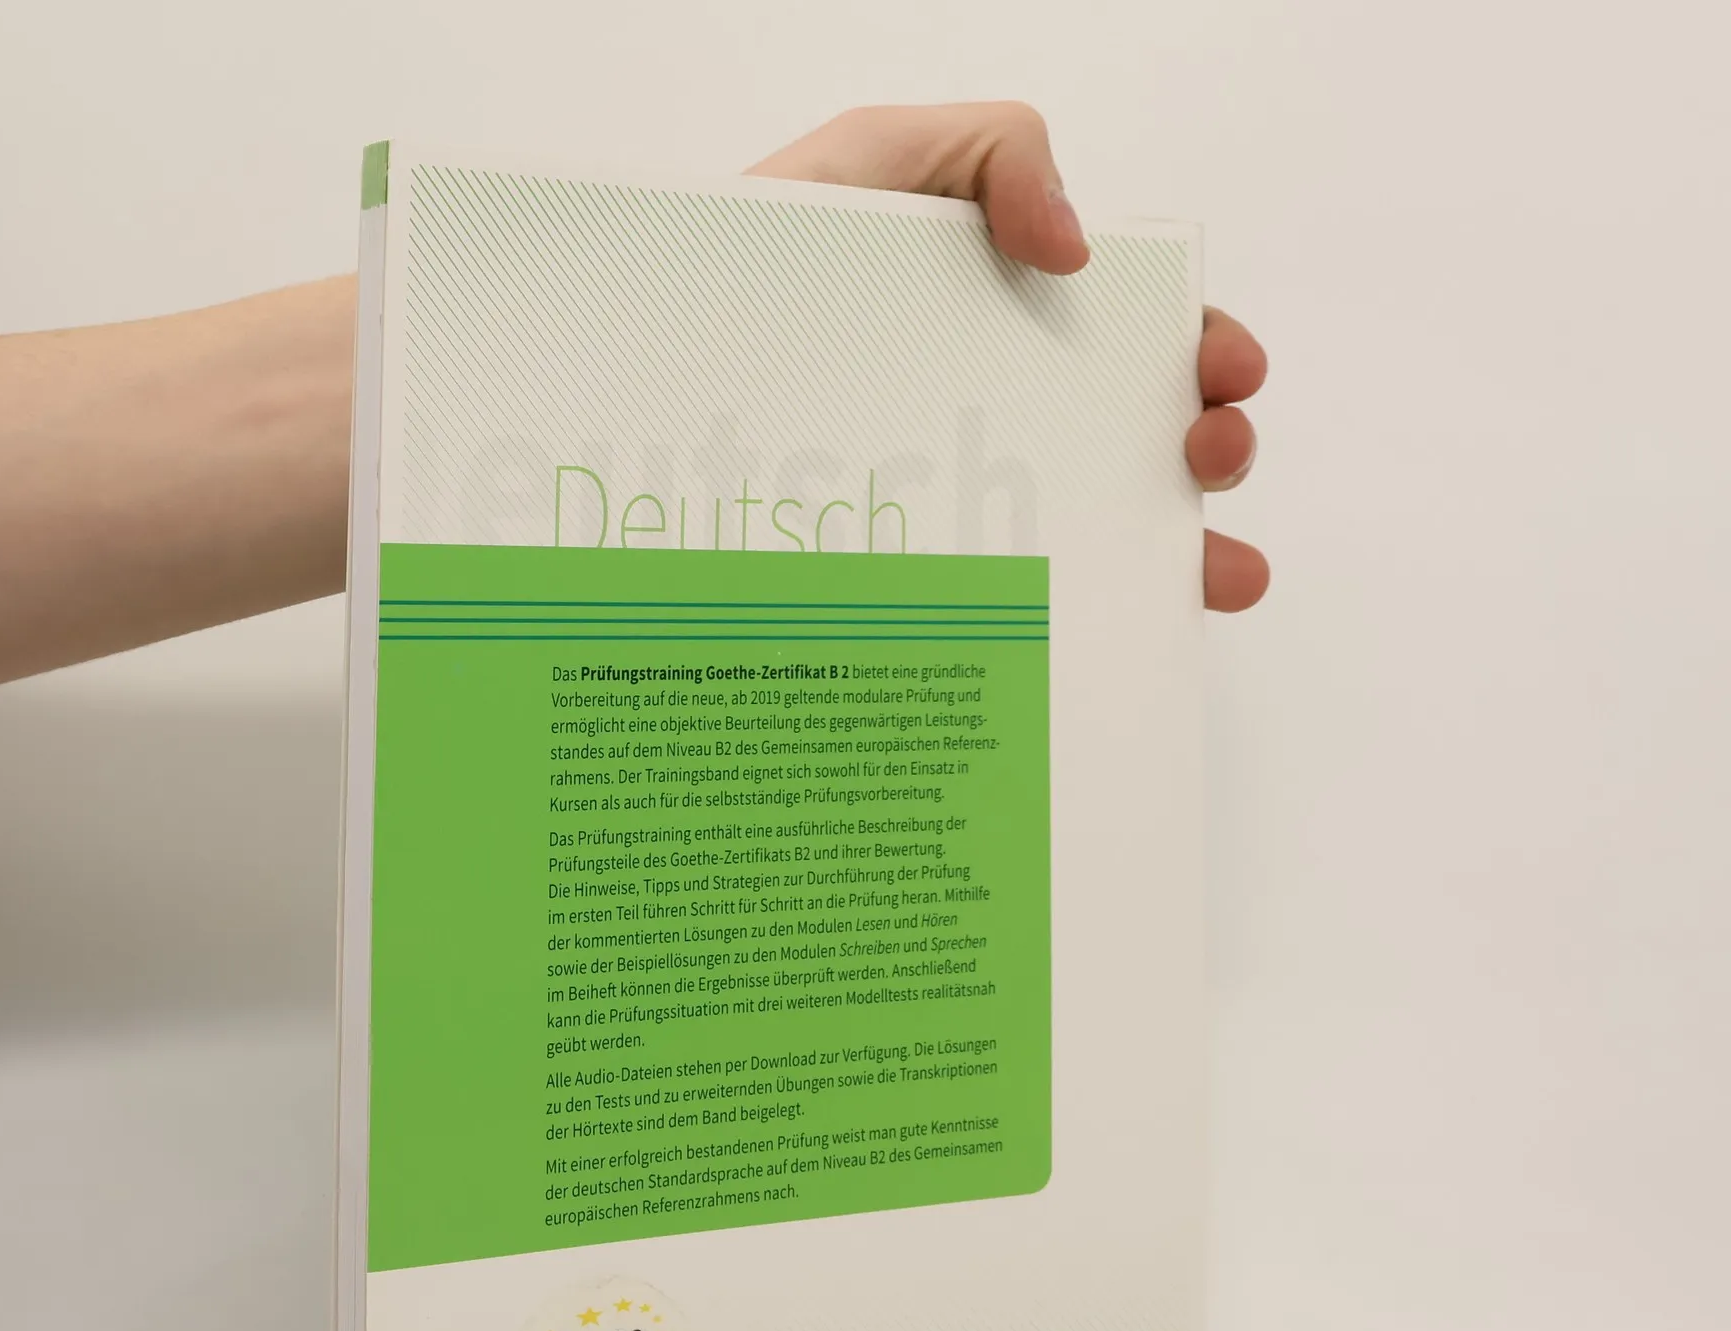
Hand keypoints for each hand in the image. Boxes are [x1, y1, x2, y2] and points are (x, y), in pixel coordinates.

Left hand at [750, 104, 1269, 612]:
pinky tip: (1119, 640)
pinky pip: (1009, 613)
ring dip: (1180, 558)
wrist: (648, 363)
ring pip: (1097, 538)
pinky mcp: (917, 572)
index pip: (1137, 340)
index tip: (1223, 375)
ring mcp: (963, 500)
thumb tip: (1080, 247)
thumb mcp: (875, 157)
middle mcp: (1001, 414)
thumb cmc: (758, 253)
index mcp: (1010, 319)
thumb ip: (991, 150)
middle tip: (1206, 458)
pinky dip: (1078, 631)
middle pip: (1139, 443)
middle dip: (1209, 452)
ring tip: (1211, 575)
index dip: (1203, 355)